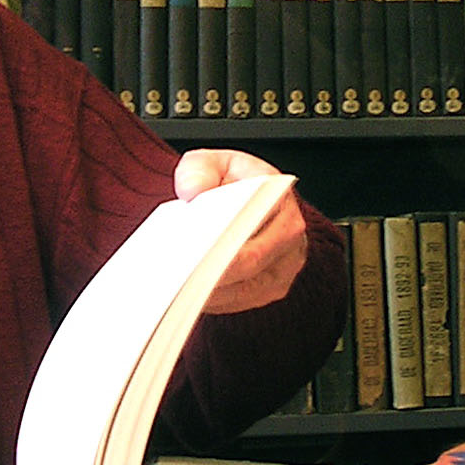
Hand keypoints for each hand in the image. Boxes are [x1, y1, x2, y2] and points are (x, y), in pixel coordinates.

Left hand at [175, 149, 308, 314]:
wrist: (240, 200)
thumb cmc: (229, 182)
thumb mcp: (209, 161)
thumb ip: (198, 170)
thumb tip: (193, 192)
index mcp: (279, 200)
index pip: (254, 227)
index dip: (224, 246)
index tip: (193, 253)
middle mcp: (289, 236)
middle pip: (249, 266)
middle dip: (210, 274)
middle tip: (175, 277)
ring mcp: (284, 267)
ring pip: (244, 291)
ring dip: (209, 292)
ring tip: (175, 288)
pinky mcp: (270, 288)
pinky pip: (241, 302)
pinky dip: (213, 301)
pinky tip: (185, 296)